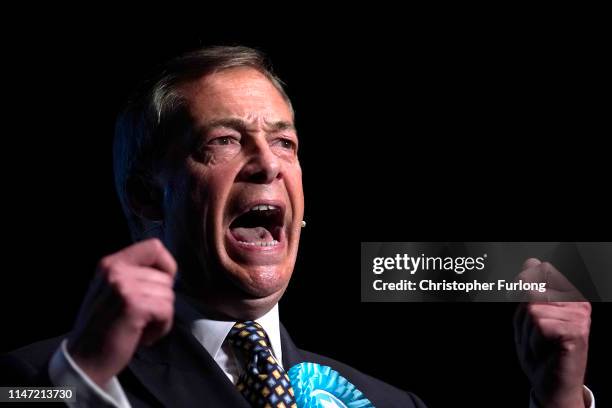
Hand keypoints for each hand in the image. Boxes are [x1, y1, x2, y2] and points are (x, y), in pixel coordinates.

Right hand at [67, 238, 176, 386]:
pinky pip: (167, 311)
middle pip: (166, 277)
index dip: (167, 265)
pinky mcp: (133, 305)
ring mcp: (123, 286)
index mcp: (111, 263)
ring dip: (161, 316)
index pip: (154, 247)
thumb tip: (169, 273)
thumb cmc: (103, 328)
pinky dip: (162, 327)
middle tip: (142, 318)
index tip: (162, 285)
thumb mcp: (112, 291)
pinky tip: (143, 336)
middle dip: (161, 301)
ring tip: (140, 327)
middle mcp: (116, 270)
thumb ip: (135, 276)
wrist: (83, 360)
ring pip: (169, 295)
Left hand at [514, 258, 590, 407]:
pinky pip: (541, 325)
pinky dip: (535, 341)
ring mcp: (580, 314)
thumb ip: (527, 288)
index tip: (531, 313)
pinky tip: (548, 350)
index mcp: (566, 293)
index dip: (524, 289)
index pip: (538, 269)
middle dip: (524, 315)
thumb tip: (532, 261)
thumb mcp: (525, 314)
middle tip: (537, 335)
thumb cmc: (538, 349)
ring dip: (529, 332)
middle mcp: (577, 300)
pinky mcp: (578, 330)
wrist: (549, 383)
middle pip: (530, 292)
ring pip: (533, 309)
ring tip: (542, 344)